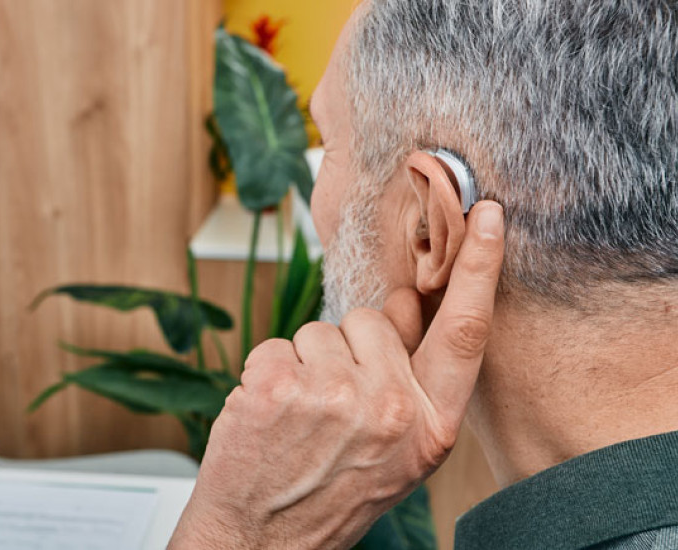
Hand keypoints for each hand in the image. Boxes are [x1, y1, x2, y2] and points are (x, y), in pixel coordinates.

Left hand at [169, 201, 504, 549]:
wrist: (264, 539)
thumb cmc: (332, 491)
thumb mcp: (397, 450)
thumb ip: (410, 376)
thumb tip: (405, 303)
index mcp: (431, 426)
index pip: (464, 333)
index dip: (479, 269)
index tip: (485, 216)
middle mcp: (390, 409)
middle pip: (374, 319)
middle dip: (349, 346)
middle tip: (332, 403)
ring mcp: (333, 396)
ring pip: (321, 330)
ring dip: (307, 363)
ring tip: (301, 416)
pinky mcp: (279, 386)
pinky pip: (277, 343)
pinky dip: (268, 371)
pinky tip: (270, 415)